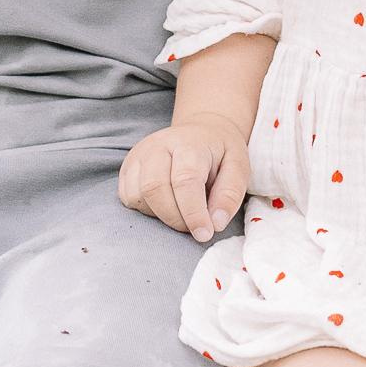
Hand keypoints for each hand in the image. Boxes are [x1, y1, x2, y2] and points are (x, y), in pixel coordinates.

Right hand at [118, 119, 254, 242]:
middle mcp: (158, 146)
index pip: (185, 181)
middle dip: (174, 218)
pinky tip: (165, 204)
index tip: (204, 234)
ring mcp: (138, 155)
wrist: (200, 133)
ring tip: (181, 211)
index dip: (193, 213)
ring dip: (160, 215)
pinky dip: (146, 210)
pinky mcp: (127, 167)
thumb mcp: (238, 167)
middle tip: (193, 227)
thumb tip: (215, 223)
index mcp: (189, 143)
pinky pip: (128, 198)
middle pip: (154, 188)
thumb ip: (230, 194)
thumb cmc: (220, 154)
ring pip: (138, 196)